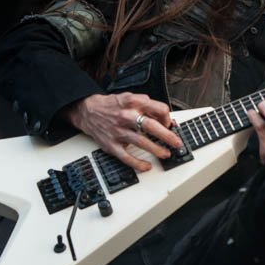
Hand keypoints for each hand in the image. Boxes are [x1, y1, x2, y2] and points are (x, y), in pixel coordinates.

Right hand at [64, 93, 181, 171]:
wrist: (88, 111)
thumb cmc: (112, 106)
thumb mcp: (130, 98)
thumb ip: (148, 107)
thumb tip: (166, 121)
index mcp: (133, 102)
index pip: (158, 108)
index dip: (167, 118)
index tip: (169, 124)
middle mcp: (126, 116)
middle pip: (150, 126)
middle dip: (167, 135)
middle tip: (176, 143)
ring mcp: (118, 131)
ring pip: (141, 142)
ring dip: (156, 150)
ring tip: (166, 153)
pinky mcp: (112, 144)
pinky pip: (126, 157)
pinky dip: (138, 163)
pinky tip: (146, 166)